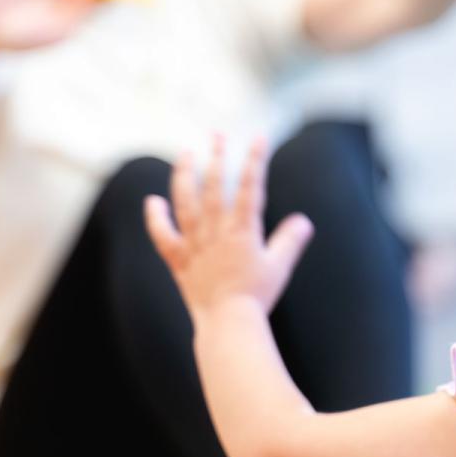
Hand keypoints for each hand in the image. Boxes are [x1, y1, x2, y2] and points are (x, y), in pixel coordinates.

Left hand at [144, 137, 315, 321]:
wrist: (228, 322)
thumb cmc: (257, 296)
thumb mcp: (279, 266)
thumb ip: (290, 241)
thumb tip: (303, 221)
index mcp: (243, 230)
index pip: (250, 186)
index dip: (254, 159)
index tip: (257, 137)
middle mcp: (216, 231)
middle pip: (214, 186)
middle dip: (216, 156)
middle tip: (216, 134)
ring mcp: (195, 244)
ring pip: (186, 202)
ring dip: (184, 175)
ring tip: (185, 153)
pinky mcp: (180, 260)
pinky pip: (164, 235)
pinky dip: (156, 218)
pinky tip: (152, 201)